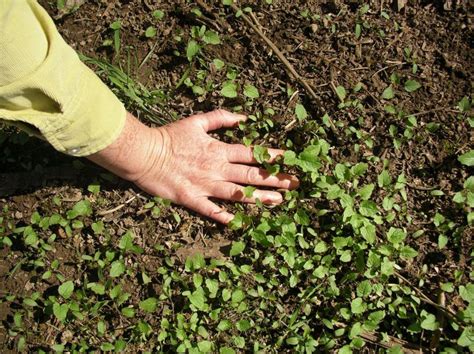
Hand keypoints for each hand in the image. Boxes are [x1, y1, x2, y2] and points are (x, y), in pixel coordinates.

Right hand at [88, 110, 298, 223]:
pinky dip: (224, 216)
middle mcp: (216, 169)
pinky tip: (240, 223)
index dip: (272, 156)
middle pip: (251, 175)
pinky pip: (211, 210)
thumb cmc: (169, 136)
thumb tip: (244, 117)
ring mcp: (205, 185)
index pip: (252, 154)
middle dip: (276, 179)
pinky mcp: (191, 199)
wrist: (144, 153)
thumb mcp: (196, 121)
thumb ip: (221, 118)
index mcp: (218, 150)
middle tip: (296, 184)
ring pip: (238, 194)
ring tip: (280, 201)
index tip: (291, 159)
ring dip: (260, 198)